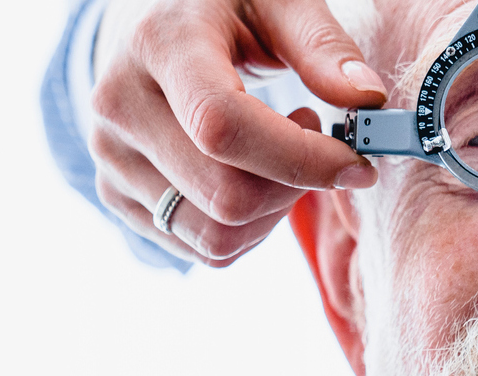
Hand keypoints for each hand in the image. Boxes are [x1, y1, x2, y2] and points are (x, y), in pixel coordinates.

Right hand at [86, 0, 385, 266]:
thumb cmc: (225, 9)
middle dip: (294, 188)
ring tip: (281, 155)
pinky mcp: (116, 194)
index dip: (299, 159)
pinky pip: (201, 249)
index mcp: (159, 44)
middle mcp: (120, 105)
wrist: (150, 26)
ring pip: (215, 238)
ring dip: (273, 213)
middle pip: (224, 197)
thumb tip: (366, 98)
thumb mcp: (278, 2)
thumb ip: (322, 46)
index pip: (222, 127)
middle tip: (317, 145)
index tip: (354, 162)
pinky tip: (251, 176)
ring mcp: (110, 157)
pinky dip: (248, 228)